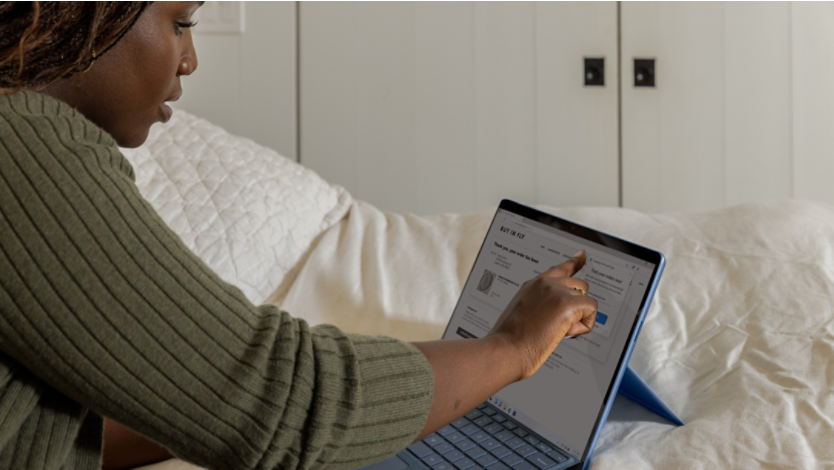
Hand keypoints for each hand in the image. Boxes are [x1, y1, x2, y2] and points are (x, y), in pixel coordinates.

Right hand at [487, 250, 597, 379]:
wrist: (506, 348)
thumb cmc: (509, 339)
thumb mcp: (522, 313)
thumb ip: (541, 305)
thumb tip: (560, 314)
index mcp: (533, 285)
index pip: (559, 269)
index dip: (574, 262)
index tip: (582, 255)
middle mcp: (545, 284)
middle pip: (580, 286)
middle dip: (576, 306)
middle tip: (559, 326)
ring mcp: (556, 291)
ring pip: (586, 300)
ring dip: (578, 319)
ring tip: (557, 332)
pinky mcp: (567, 304)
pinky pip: (591, 311)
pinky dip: (584, 326)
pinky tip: (567, 333)